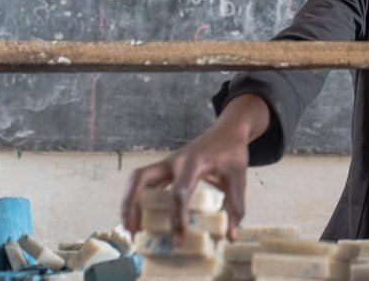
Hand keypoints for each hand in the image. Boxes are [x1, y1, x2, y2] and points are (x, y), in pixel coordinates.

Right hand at [120, 94, 269, 240]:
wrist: (228, 130)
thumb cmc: (232, 153)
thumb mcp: (239, 178)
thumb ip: (235, 205)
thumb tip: (230, 235)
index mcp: (194, 163)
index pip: (180, 192)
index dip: (178, 215)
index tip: (179, 237)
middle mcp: (174, 161)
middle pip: (141, 178)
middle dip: (132, 204)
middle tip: (134, 231)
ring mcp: (167, 163)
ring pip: (137, 178)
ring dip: (128, 201)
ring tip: (131, 228)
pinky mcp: (165, 168)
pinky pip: (143, 181)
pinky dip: (136, 197)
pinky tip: (138, 217)